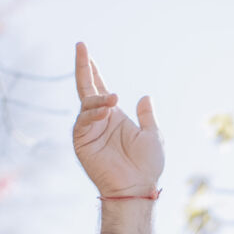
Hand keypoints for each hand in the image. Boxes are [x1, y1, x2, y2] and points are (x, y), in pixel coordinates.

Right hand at [73, 42, 162, 196]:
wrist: (137, 187)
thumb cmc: (147, 166)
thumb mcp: (152, 135)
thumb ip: (146, 115)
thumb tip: (145, 97)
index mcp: (114, 116)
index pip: (99, 88)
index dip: (93, 70)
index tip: (86, 51)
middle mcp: (99, 120)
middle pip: (86, 88)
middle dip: (83, 67)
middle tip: (81, 46)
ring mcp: (88, 130)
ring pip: (86, 104)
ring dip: (98, 98)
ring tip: (114, 100)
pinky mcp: (82, 142)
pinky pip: (83, 121)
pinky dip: (93, 113)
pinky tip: (106, 110)